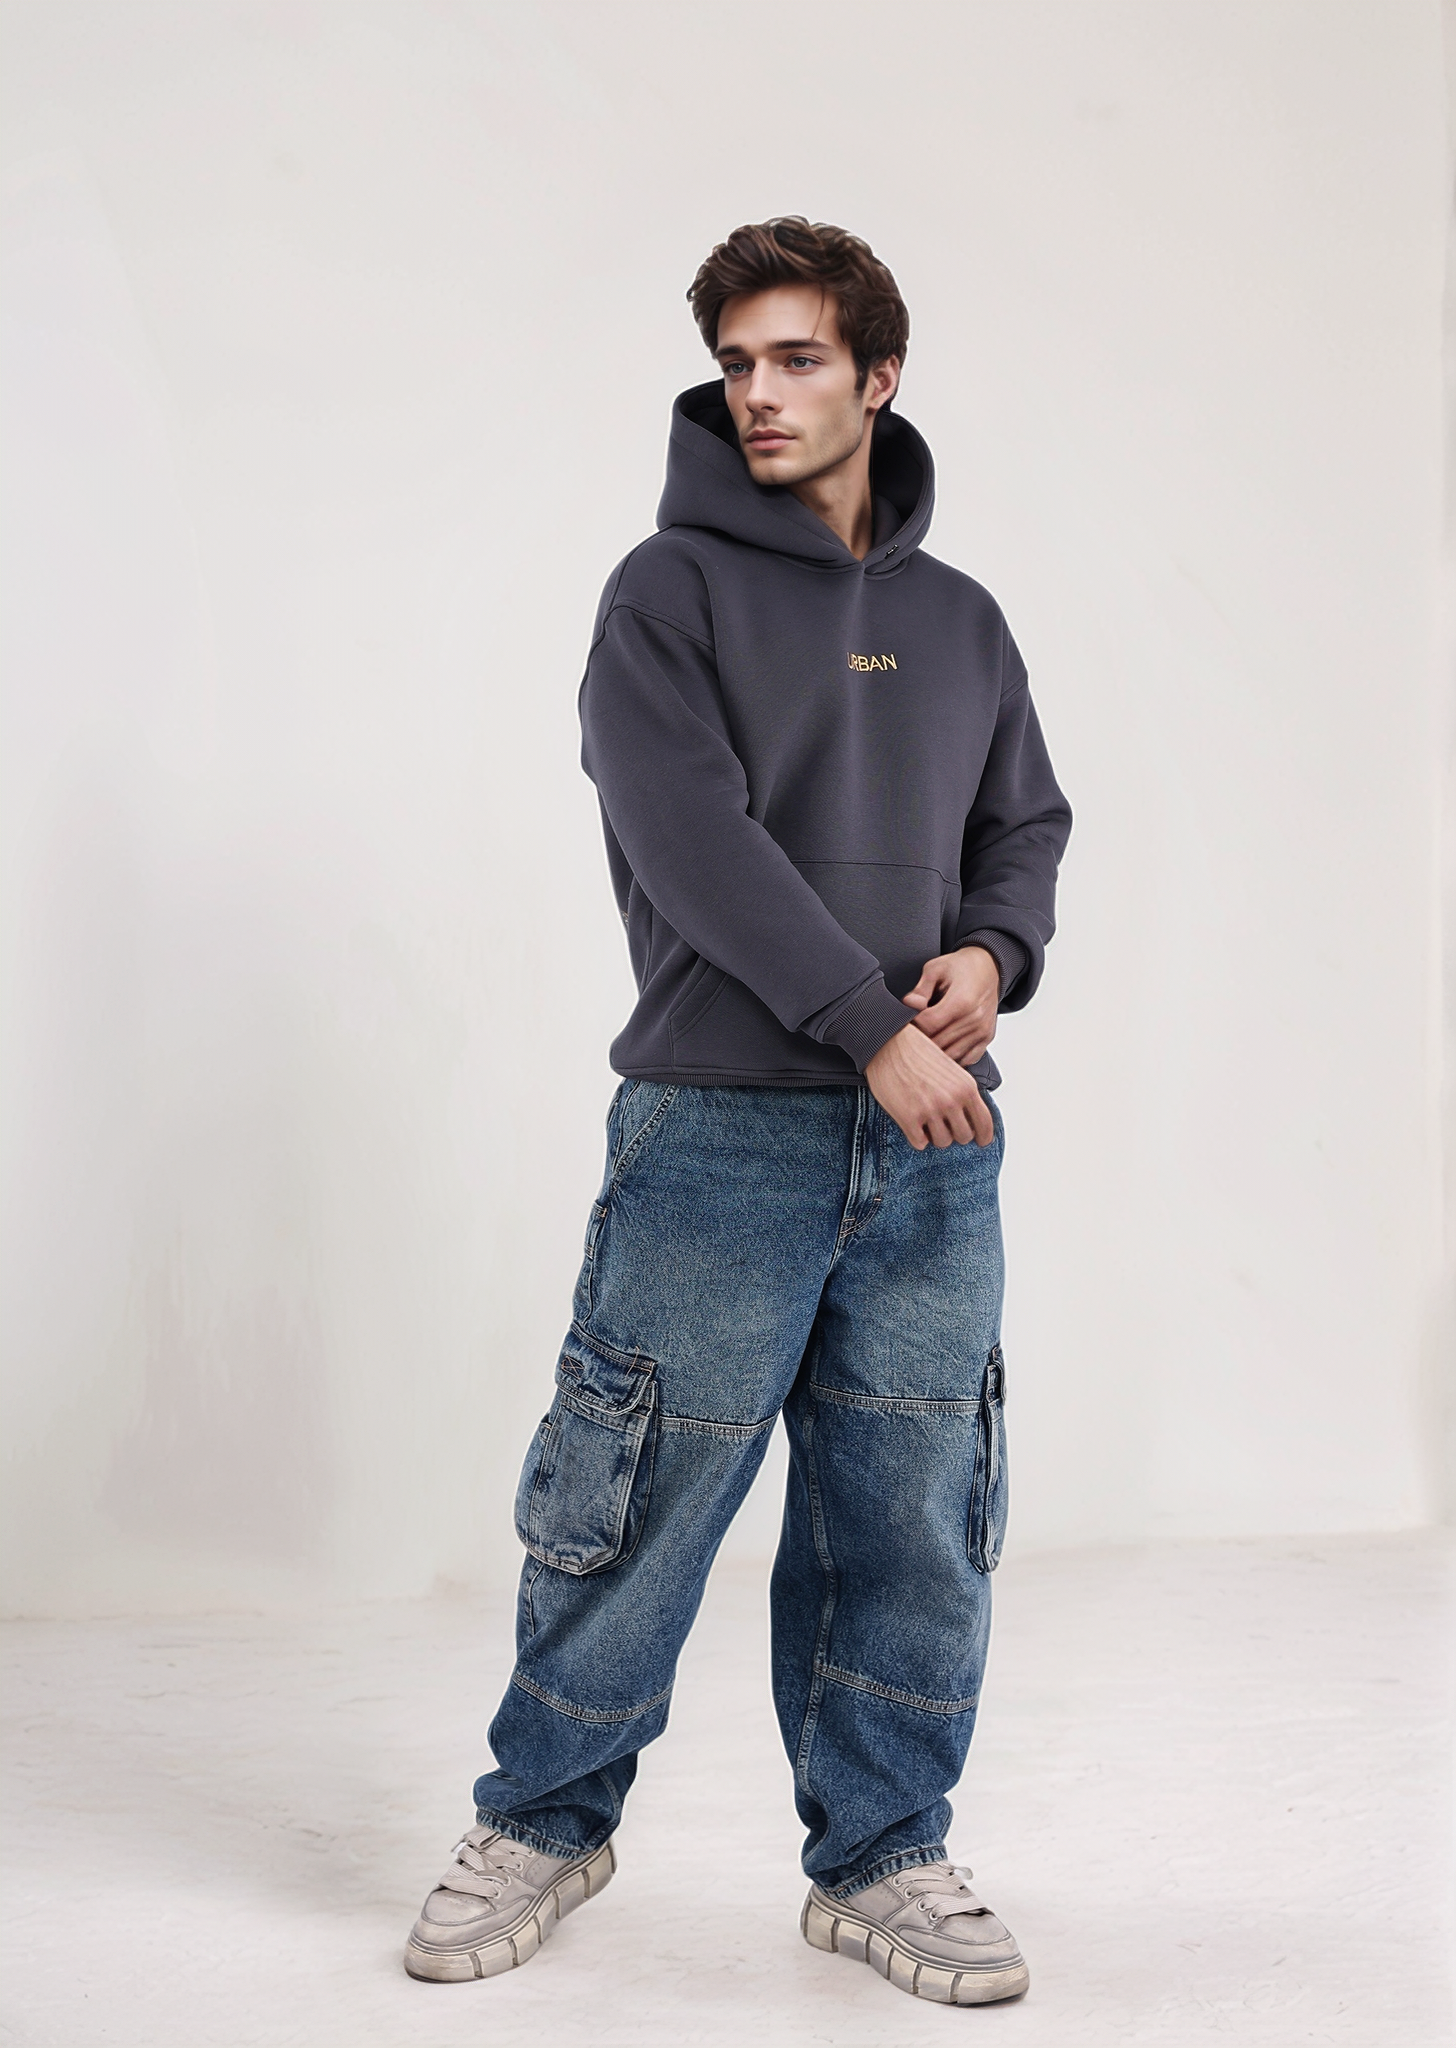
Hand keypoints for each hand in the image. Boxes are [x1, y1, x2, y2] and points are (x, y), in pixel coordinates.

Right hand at [864, 1023, 995, 1149]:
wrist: (888, 1042)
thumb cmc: (917, 1051)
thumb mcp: (951, 1069)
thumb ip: (962, 1093)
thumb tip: (970, 1119)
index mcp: (966, 1088)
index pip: (985, 1123)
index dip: (984, 1136)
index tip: (981, 1141)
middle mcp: (951, 1101)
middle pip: (963, 1136)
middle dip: (954, 1132)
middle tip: (944, 1125)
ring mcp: (930, 1111)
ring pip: (942, 1142)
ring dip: (935, 1135)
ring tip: (926, 1121)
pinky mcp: (908, 1118)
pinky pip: (920, 1143)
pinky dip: (917, 1137)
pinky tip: (913, 1124)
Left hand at [901, 946, 999, 1066]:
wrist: (989, 968)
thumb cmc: (961, 967)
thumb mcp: (935, 968)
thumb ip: (920, 989)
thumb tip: (909, 1005)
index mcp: (962, 1001)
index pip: (929, 1025)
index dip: (913, 1025)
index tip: (908, 1019)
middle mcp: (975, 1019)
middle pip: (938, 1043)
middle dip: (920, 1039)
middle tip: (912, 1031)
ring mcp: (982, 1032)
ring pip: (950, 1056)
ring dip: (934, 1051)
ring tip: (925, 1038)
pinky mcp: (986, 1039)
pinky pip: (965, 1060)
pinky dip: (951, 1057)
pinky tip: (942, 1045)